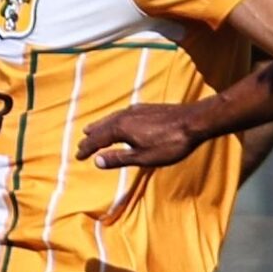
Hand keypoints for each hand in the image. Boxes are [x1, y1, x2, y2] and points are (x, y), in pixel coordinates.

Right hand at [81, 102, 211, 170]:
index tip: (78, 156)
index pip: (97, 139)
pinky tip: (119, 122)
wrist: (194, 121)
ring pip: (112, 118)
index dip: (87, 148)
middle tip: (81, 143)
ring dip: (101, 126)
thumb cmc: (170, 143)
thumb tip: (96, 161)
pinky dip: (114, 121)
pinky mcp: (147, 109)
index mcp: (121, 128)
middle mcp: (125, 116)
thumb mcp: (143, 157)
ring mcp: (136, 110)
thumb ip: (119, 159)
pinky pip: (122, 114)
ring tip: (93, 129)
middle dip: (91, 136)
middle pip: (102, 127)